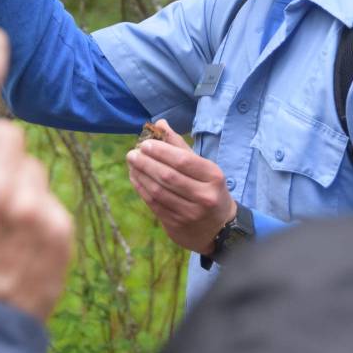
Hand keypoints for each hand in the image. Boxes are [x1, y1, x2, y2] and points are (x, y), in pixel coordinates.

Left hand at [127, 120, 236, 254]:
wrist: (220, 228)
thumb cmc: (209, 189)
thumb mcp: (204, 166)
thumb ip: (180, 146)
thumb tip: (160, 123)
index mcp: (213, 177)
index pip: (183, 161)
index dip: (161, 151)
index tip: (145, 144)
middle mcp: (204, 196)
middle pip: (168, 176)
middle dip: (146, 163)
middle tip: (132, 153)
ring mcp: (190, 214)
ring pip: (158, 192)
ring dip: (141, 175)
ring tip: (132, 163)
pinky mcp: (177, 226)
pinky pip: (154, 205)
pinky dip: (141, 189)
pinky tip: (135, 178)